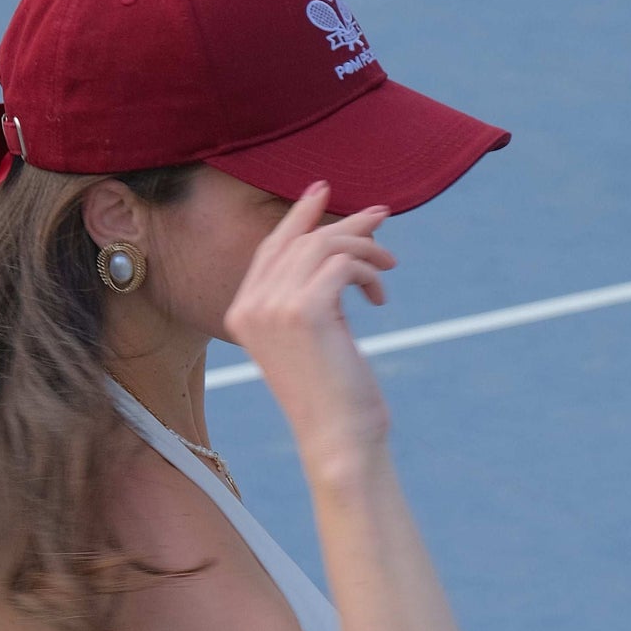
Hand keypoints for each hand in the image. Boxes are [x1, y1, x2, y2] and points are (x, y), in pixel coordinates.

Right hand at [222, 184, 395, 477]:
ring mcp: (274, 307)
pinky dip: (368, 271)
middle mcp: (250, 306)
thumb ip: (310, 296)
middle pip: (300, 240)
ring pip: (324, 246)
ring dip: (365, 249)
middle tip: (382, 216)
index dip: (298, 217)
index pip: (270, 249)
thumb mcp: (311, 337)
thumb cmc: (331, 396)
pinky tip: (379, 295)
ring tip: (389, 268)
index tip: (324, 191)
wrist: (337, 440)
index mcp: (242, 312)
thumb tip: (338, 247)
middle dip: (345, 223)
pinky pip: (343, 264)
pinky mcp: (305, 311)